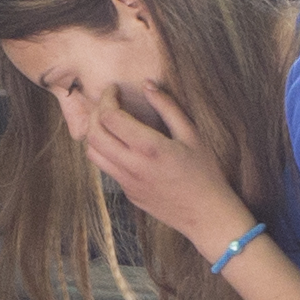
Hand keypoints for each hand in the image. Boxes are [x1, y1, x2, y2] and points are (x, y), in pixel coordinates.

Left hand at [52, 76, 246, 258]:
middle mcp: (132, 166)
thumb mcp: (191, 134)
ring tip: (111, 123)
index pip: (110, 117)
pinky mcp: (128, 193)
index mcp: (149, 148)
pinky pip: (107, 168)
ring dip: (95, 134)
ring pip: (93, 153)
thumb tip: (148, 85)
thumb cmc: (205, 172)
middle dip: (95, 113)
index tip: (114, 90)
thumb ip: (167, 107)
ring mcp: (127, 183)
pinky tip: (124, 144)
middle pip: (93, 134)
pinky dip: (107, 151)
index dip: (107, 98)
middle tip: (108, 103)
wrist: (206, 214)